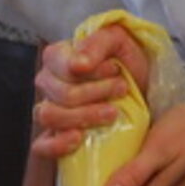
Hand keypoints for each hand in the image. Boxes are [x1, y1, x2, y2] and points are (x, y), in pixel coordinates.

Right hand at [32, 26, 150, 157]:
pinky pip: (41, 145)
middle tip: (122, 89)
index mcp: (56, 57)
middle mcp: (48, 83)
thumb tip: (78, 65)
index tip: (114, 69)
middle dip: (95, 93)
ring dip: (84, 116)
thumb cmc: (126, 59)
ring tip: (112, 113)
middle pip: (60, 94)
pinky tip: (78, 139)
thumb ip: (96, 44)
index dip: (89, 72)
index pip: (59, 66)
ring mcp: (49, 110)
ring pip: (50, 116)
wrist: (143, 86)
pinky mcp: (56, 136)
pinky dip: (56, 144)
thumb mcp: (117, 40)